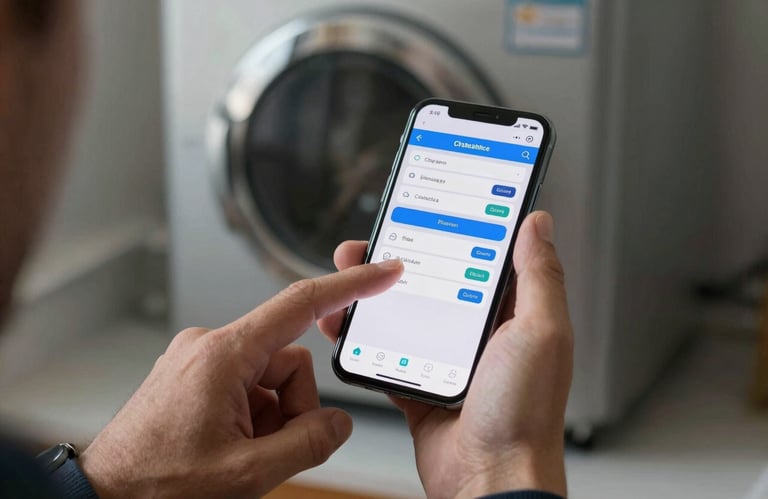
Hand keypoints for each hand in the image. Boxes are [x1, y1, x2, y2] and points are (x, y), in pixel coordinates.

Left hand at [79, 259, 402, 497]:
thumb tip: (338, 422)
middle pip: (290, 362)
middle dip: (293, 408)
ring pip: (271, 379)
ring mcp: (200, 360)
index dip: (349, 287)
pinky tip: (229, 445)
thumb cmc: (155, 484)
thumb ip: (308, 442)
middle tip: (266, 449)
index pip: (299, 305)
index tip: (382, 273)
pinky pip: (247, 386)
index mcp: (223, 355)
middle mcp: (210, 346)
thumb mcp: (247, 473)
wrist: (102, 496)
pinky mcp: (195, 375)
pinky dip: (253, 417)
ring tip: (240, 453)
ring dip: (272, 418)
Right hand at [318, 211, 572, 497]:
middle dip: (402, 257)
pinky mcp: (420, 384)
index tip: (433, 204)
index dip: (458, 228)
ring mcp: (448, 359)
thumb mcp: (541, 332)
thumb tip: (537, 224)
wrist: (488, 480)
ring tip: (350, 274)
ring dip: (376, 294)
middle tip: (375, 239)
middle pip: (434, 281)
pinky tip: (347, 324)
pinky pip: (386, 353)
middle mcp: (480, 334)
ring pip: (405, 313)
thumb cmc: (524, 414)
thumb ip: (539, 276)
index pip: (484, 257)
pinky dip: (364, 339)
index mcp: (514, 315)